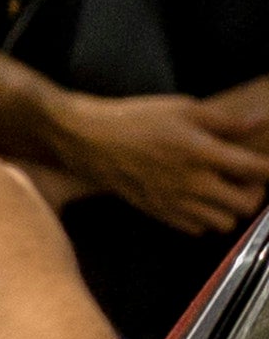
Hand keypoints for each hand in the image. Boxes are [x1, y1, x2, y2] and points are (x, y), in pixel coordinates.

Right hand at [42, 84, 268, 240]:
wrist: (89, 140)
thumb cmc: (135, 119)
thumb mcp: (183, 109)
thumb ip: (225, 121)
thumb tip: (259, 122)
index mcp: (202, 154)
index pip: (256, 171)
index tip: (266, 164)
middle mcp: (191, 183)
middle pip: (245, 205)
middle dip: (254, 192)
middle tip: (247, 178)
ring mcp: (174, 202)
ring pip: (224, 223)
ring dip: (230, 208)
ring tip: (223, 190)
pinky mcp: (158, 212)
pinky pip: (196, 229)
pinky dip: (204, 218)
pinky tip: (198, 199)